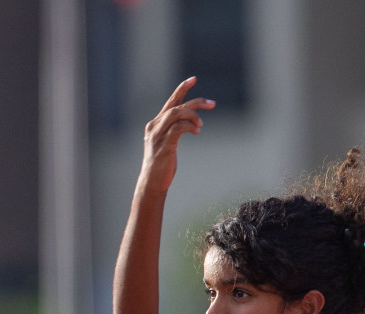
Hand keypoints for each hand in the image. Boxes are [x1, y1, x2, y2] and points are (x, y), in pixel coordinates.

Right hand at [138, 77, 214, 194]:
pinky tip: (197, 131)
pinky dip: (189, 126)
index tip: (193, 79)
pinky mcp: (163, 144)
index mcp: (155, 124)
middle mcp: (154, 126)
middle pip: (176, 106)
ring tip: (201, 125)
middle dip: (196, 102)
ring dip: (193, 115)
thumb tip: (191, 124)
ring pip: (176, 113)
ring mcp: (157, 135)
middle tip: (212, 104)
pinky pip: (178, 128)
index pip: (170, 102)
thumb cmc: (162, 165)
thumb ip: (175, 131)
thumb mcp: (168, 144)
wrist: (152, 183)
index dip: (182, 89)